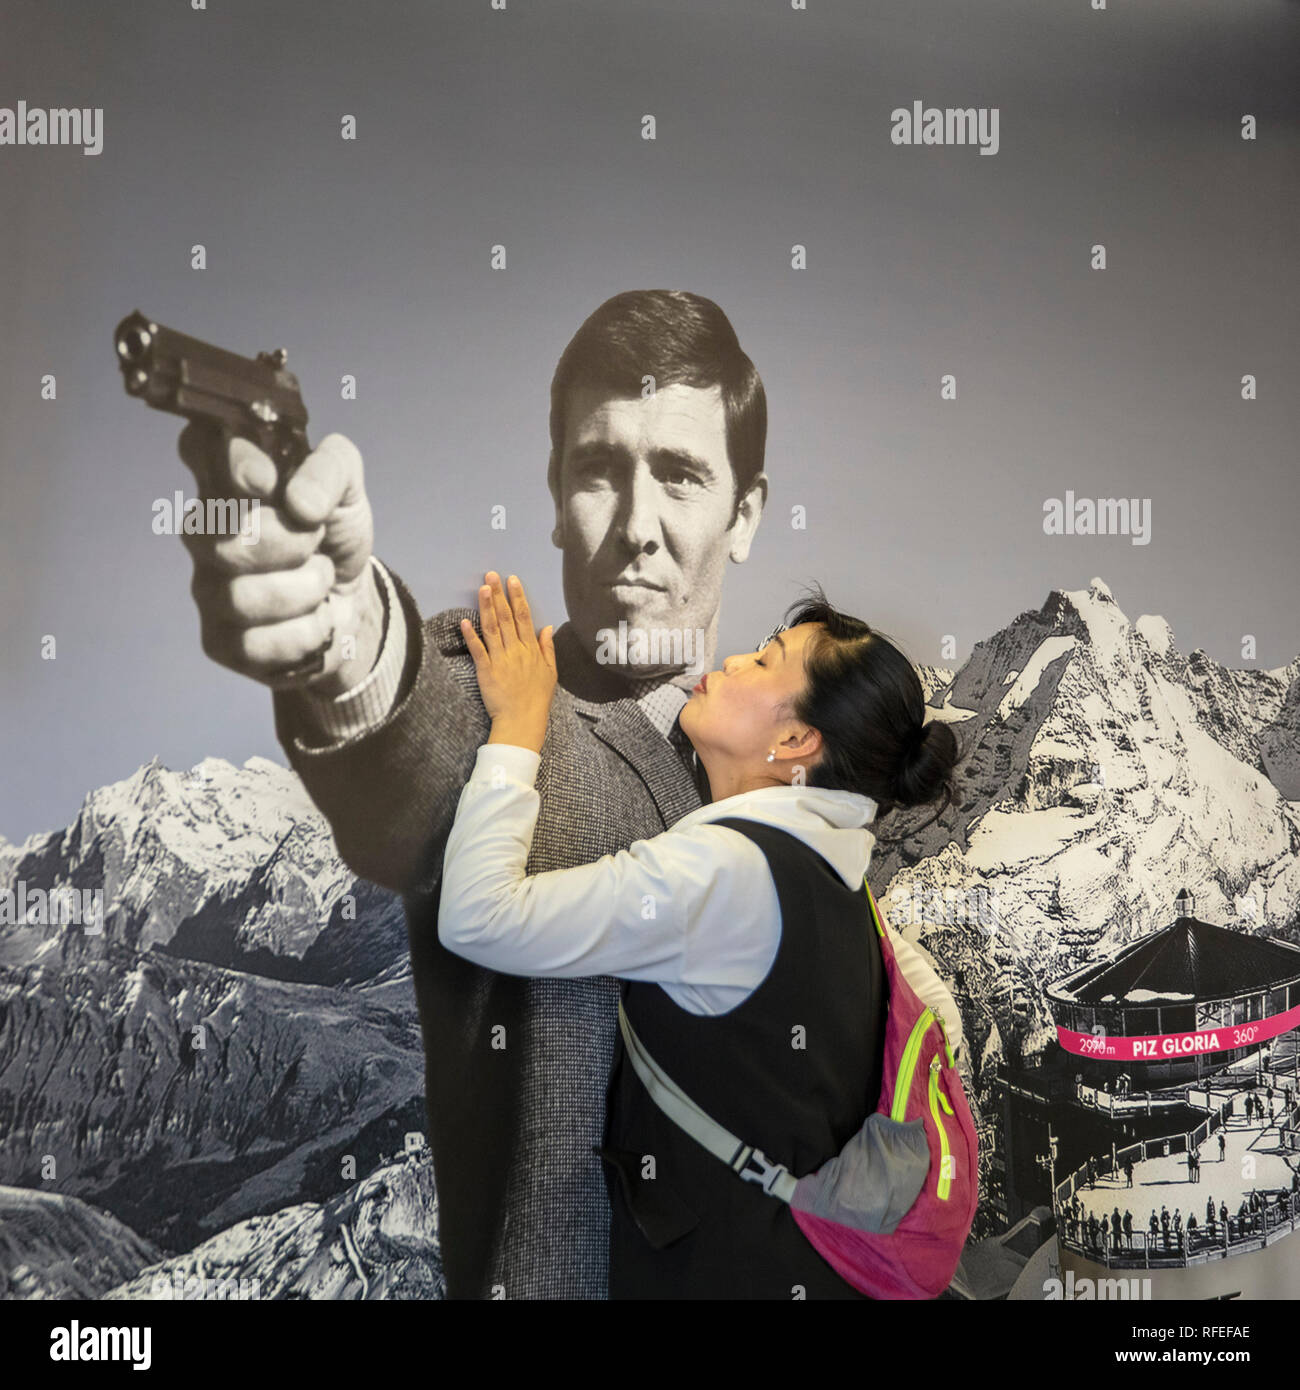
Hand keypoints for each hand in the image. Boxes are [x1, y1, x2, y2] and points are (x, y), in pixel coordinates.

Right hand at [177, 423, 382, 695]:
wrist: (355, 598)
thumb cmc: (334, 534)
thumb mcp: (349, 489)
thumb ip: (331, 468)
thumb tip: (299, 502)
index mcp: (230, 482)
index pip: (200, 448)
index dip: (229, 462)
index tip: (268, 482)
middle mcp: (207, 533)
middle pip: (215, 536)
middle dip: (288, 541)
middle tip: (316, 541)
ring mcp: (208, 588)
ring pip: (240, 596)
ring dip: (305, 589)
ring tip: (320, 579)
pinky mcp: (220, 641)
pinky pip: (255, 644)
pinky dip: (304, 632)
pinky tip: (315, 619)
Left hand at [461, 573, 555, 750]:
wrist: (522, 721)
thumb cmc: (537, 699)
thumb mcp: (550, 672)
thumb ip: (548, 648)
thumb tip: (547, 627)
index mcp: (532, 649)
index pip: (524, 617)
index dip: (517, 597)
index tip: (512, 580)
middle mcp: (516, 650)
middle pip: (507, 618)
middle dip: (499, 594)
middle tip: (492, 575)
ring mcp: (500, 660)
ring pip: (492, 628)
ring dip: (486, 607)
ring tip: (482, 588)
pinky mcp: (486, 671)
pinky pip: (478, 650)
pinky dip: (471, 635)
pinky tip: (465, 620)